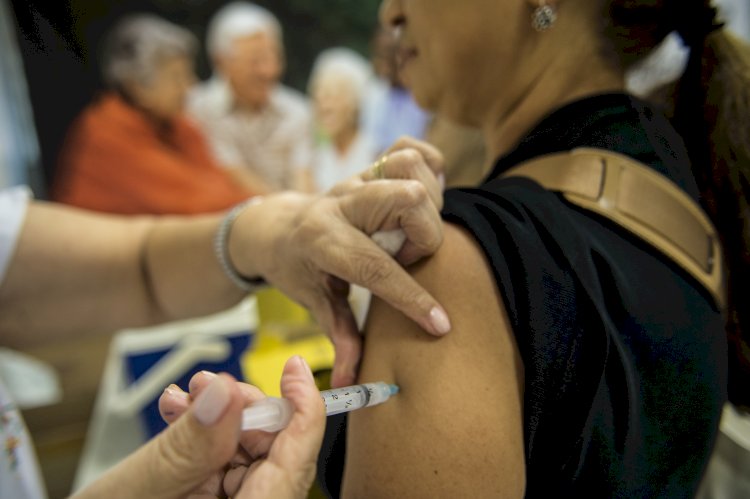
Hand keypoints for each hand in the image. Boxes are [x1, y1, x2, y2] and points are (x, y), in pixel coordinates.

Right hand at [72, 356, 323, 498]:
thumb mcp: (143, 487)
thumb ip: (189, 443)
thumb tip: (224, 392)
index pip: (296, 461)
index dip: (303, 409)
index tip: (294, 368)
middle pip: (272, 450)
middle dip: (241, 407)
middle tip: (209, 385)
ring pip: (244, 452)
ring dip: (214, 416)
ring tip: (181, 397)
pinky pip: (219, 463)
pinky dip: (200, 434)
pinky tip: (175, 413)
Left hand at [230, 138, 450, 386]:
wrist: (277, 226)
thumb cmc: (297, 268)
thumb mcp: (312, 301)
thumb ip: (339, 336)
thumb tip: (354, 380)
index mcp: (322, 241)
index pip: (374, 267)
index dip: (411, 298)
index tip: (440, 324)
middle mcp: (341, 203)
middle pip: (406, 199)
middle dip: (424, 236)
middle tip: (408, 258)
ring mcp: (357, 179)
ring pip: (410, 169)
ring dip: (426, 203)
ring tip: (410, 232)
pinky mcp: (370, 167)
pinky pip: (408, 149)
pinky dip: (427, 168)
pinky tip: (419, 199)